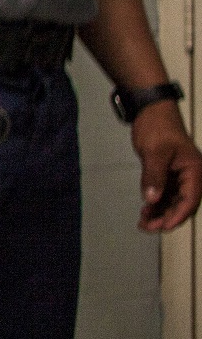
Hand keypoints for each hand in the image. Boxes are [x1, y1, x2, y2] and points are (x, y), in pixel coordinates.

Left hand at [134, 102, 201, 231]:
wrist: (150, 110)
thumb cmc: (157, 127)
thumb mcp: (154, 152)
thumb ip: (153, 176)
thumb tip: (151, 199)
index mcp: (195, 170)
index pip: (190, 199)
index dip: (178, 215)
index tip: (163, 226)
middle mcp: (190, 175)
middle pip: (182, 203)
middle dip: (166, 217)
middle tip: (147, 228)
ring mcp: (179, 175)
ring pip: (173, 200)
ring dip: (160, 212)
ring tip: (143, 223)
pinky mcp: (168, 173)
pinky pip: (165, 193)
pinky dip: (156, 203)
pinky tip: (145, 210)